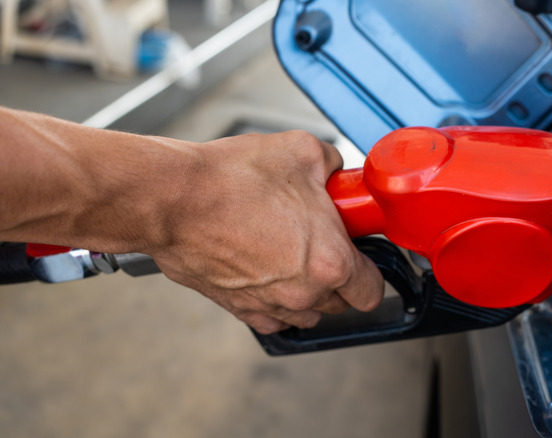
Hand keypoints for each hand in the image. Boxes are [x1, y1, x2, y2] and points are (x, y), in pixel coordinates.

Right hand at [148, 131, 383, 333]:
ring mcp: (271, 305)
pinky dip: (277, 302)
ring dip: (309, 291)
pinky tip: (269, 270)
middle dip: (340, 277)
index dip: (370, 271)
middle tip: (324, 243)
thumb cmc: (233, 179)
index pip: (372, 290)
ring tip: (293, 254)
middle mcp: (304, 292)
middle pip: (342, 303)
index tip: (361, 255)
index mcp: (331, 262)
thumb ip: (335, 166)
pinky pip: (273, 317)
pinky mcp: (239, 308)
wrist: (173, 199)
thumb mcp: (303, 151)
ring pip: (308, 312)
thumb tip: (337, 174)